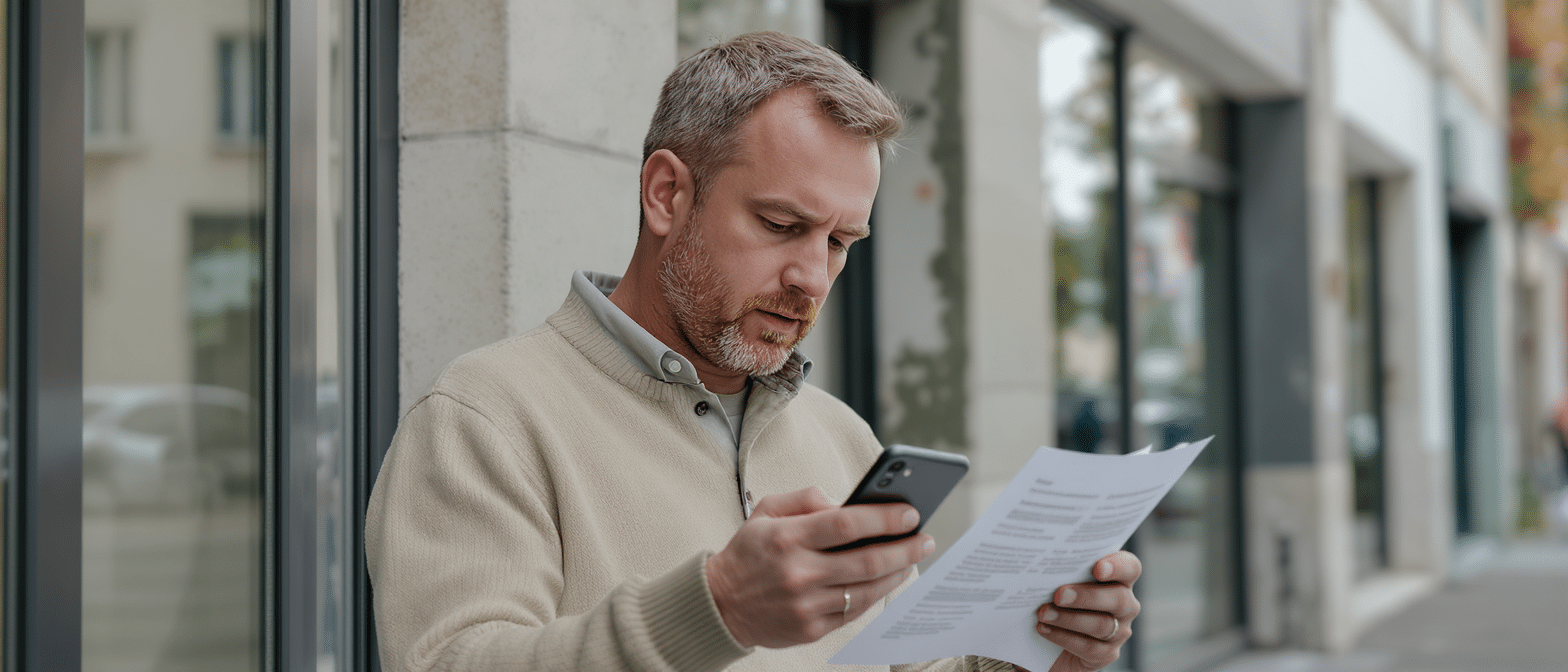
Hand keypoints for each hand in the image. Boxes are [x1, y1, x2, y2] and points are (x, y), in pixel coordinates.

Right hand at [705, 486, 936, 647]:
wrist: (719, 604)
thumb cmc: (749, 553)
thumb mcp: (766, 512)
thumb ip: (807, 499)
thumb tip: (848, 502)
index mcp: (787, 538)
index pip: (846, 524)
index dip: (884, 518)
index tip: (910, 512)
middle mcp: (798, 573)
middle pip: (866, 560)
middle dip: (905, 548)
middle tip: (925, 538)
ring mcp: (806, 605)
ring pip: (867, 589)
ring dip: (898, 572)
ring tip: (913, 557)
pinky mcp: (810, 629)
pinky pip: (855, 610)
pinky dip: (877, 594)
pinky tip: (889, 579)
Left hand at [1033, 550, 1141, 671]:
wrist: (1053, 642)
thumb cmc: (1060, 599)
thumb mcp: (1064, 581)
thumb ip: (1065, 571)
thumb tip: (1043, 561)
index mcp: (1119, 579)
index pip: (1130, 568)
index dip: (1117, 566)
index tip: (1097, 568)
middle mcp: (1126, 605)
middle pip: (1118, 599)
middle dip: (1086, 596)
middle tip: (1058, 595)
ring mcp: (1119, 631)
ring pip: (1102, 625)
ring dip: (1069, 619)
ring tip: (1044, 613)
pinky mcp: (1107, 653)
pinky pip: (1089, 647)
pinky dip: (1063, 637)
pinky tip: (1044, 629)